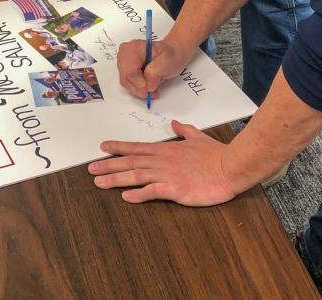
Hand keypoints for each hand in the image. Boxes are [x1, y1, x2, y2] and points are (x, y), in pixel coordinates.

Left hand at [89, 120, 239, 204]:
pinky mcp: (175, 189)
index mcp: (166, 149)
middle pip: (130, 162)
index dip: (119, 148)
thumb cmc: (215, 154)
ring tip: (98, 182)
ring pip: (135, 176)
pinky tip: (126, 197)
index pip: (137, 148)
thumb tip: (175, 124)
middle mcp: (162, 161)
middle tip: (90, 168)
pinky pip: (153, 192)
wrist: (230, 167)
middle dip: (109, 165)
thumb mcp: (198, 137)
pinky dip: (138, 194)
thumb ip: (184, 131)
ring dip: (116, 179)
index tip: (103, 147)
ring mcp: (167, 175)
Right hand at [117, 36, 190, 99]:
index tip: (149, 90)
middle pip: (126, 77)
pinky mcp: (125, 68)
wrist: (171, 54)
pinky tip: (147, 86)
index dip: (139, 83)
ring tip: (151, 90)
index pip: (130, 70)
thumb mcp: (167, 62)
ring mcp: (124, 60)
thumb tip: (148, 86)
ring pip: (126, 81)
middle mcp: (126, 52)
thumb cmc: (169, 55)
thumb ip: (155, 74)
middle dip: (139, 88)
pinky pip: (127, 82)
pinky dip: (137, 87)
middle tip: (151, 92)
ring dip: (138, 89)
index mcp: (135, 47)